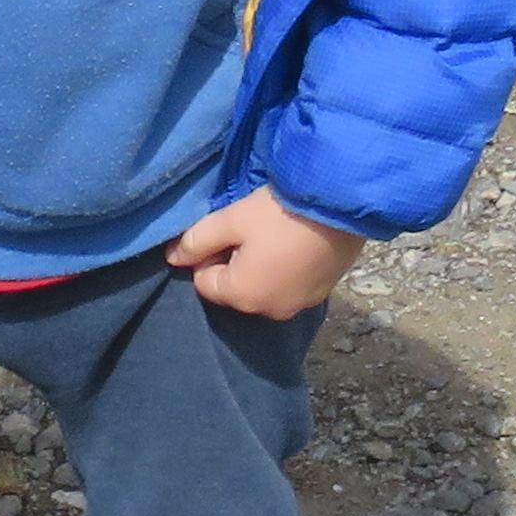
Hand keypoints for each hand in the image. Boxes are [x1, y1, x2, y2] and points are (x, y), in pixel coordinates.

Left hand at [167, 188, 362, 319]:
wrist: (343, 204)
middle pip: (236, 289)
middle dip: (235, 262)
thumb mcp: (231, 220)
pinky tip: (297, 244)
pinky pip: (290, 285)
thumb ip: (196, 241)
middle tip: (253, 230)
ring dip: (262, 266)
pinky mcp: (322, 293)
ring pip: (264, 287)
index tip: (228, 229)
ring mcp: (299, 305)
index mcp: (243, 296)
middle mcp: (270, 311)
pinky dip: (287, 269)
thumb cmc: (281, 213)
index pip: (205, 282)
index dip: (209, 254)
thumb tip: (172, 258)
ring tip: (277, 235)